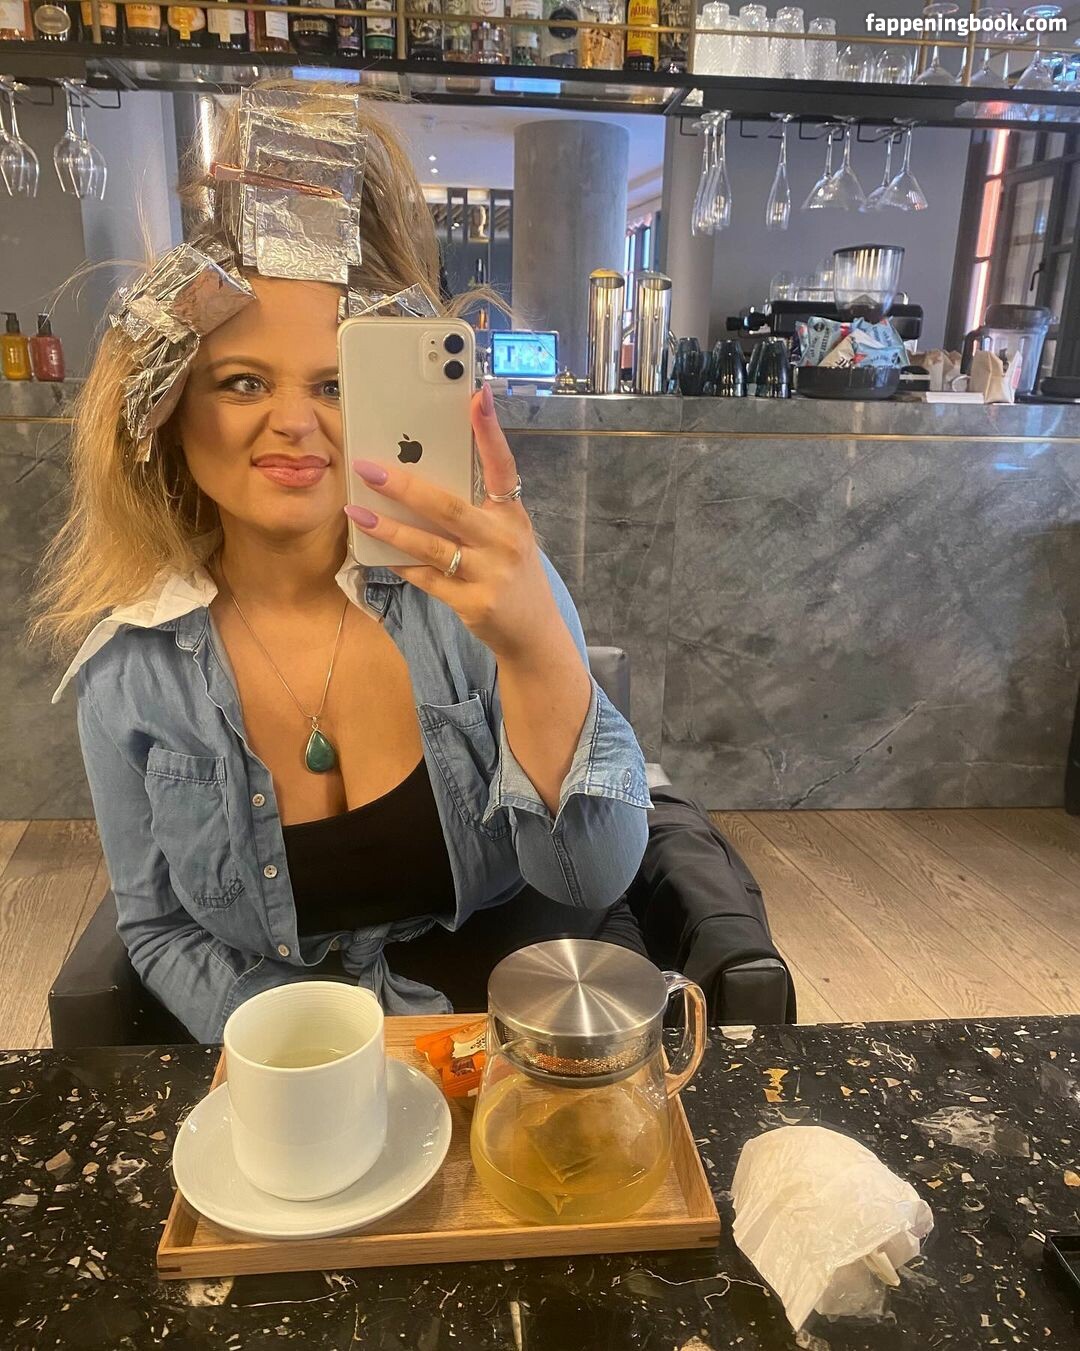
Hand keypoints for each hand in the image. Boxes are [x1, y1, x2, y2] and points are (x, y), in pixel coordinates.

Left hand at [344, 386, 565, 662]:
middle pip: (448, 507)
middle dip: (404, 485)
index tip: (477, 396)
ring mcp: (489, 574)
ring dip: (389, 528)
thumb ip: (473, 510)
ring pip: (430, 546)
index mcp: (513, 516)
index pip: (503, 467)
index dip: (490, 432)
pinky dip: (400, 563)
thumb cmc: (512, 572)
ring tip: (357, 512)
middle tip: (368, 467)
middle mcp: (504, 542)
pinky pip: (426, 578)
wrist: (534, 632)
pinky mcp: (472, 603)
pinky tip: (375, 551)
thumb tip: (419, 478)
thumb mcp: (506, 535)